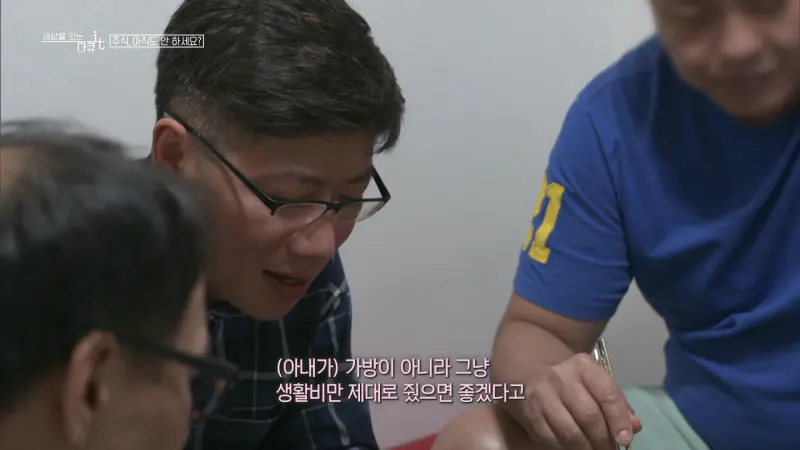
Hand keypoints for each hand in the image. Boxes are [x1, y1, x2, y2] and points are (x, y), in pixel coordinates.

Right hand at [521, 353, 642, 449]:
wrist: (529, 375)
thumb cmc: (570, 382)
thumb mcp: (594, 383)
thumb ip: (616, 404)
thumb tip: (634, 427)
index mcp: (584, 367)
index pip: (607, 394)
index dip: (619, 420)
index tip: (625, 440)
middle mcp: (561, 377)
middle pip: (588, 416)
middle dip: (602, 440)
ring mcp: (542, 396)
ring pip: (570, 432)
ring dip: (586, 449)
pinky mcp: (529, 414)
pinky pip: (552, 439)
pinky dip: (566, 449)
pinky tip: (574, 448)